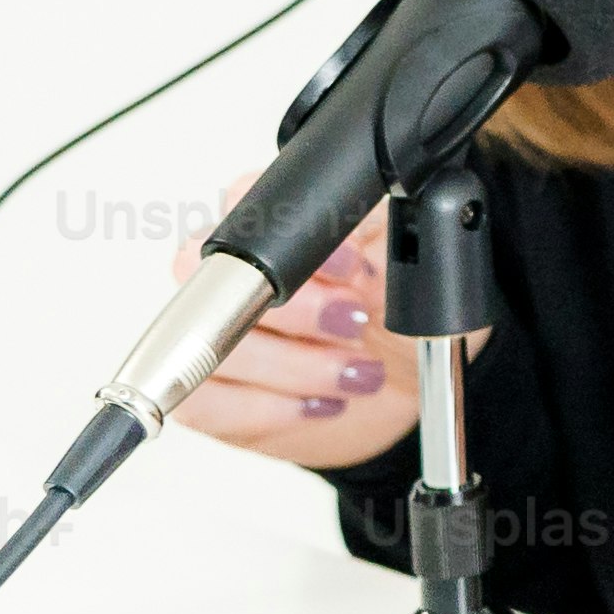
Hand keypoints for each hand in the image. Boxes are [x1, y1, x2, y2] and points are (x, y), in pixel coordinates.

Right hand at [164, 189, 411, 471]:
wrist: (400, 385)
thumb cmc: (397, 319)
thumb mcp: (406, 276)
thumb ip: (373, 257)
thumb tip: (348, 259)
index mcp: (272, 228)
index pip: (239, 206)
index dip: (290, 241)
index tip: (350, 267)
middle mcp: (230, 278)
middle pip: (217, 283)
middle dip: (297, 311)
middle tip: (356, 321)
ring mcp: (211, 338)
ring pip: (214, 348)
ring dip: (297, 365)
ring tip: (357, 370)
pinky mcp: (208, 396)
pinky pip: (206, 403)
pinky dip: (270, 407)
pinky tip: (319, 402)